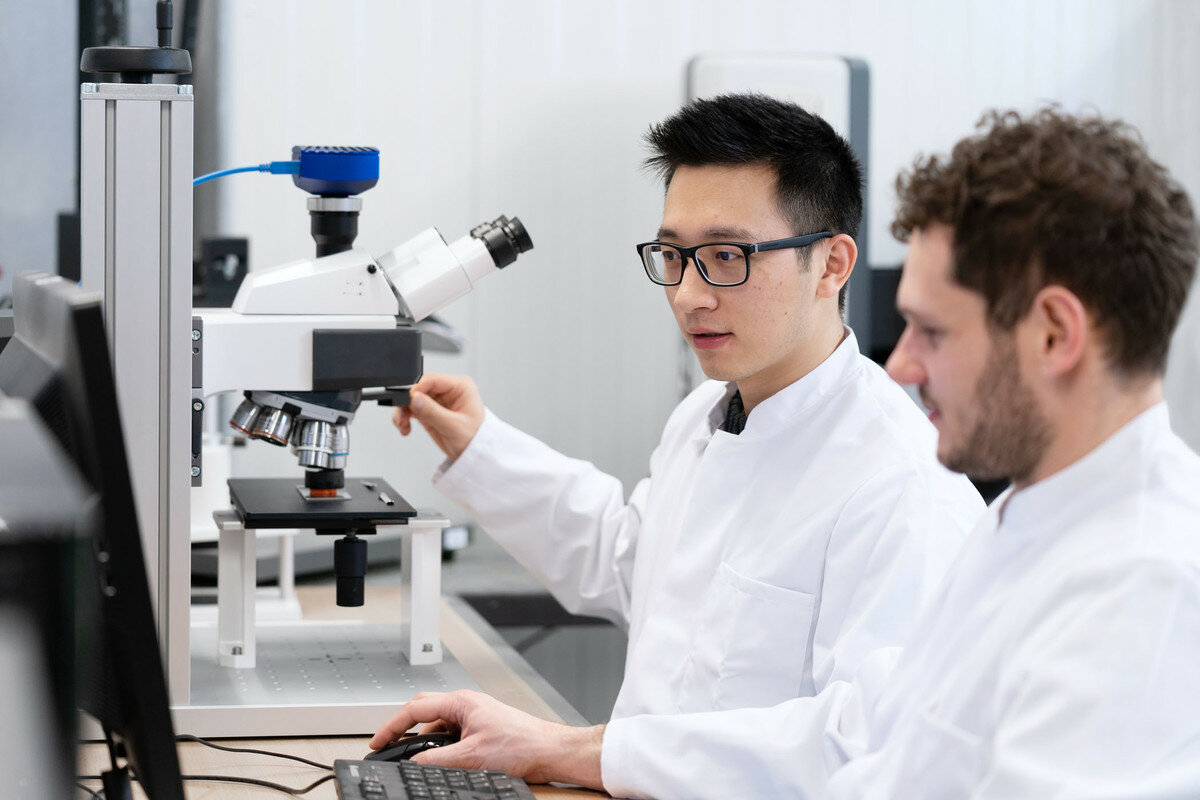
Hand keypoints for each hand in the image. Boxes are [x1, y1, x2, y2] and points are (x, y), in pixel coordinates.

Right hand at [369, 690, 604, 788]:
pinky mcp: (481, 728)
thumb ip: (437, 761)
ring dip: (423, 740)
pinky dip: (439, 746)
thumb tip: (414, 765)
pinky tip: (439, 760)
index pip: (415, 709)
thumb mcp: (471, 757)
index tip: (377, 741)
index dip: (391, 726)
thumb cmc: (522, 744)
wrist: (548, 751)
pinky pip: (451, 734)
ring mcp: (474, 715)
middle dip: (402, 727)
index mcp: (460, 702)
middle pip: (423, 710)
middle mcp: (466, 704)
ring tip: (412, 757)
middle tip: (387, 744)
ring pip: (437, 724)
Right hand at [392, 373, 485, 460]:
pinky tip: (405, 427)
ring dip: (403, 411)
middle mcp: (448, 391)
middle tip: (402, 416)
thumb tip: (414, 398)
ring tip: (403, 424)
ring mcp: (438, 401)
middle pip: (418, 388)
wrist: (474, 455)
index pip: (432, 380)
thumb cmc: (474, 439)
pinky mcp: (429, 411)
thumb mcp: (454, 426)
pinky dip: (404, 417)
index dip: (415, 389)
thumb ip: (432, 411)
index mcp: (460, 386)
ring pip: (412, 399)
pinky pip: (411, 409)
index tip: (406, 401)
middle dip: (406, 402)